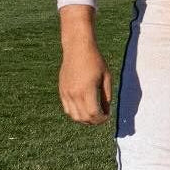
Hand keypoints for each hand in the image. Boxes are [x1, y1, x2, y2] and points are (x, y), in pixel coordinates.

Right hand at [56, 6, 109, 123]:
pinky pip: (67, 108)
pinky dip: (75, 113)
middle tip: (102, 118)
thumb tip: (106, 111)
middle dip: (94, 121)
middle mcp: (74, 94)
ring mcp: (66, 93)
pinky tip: (84, 109)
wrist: (77, 48)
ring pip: (73, 116)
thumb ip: (106, 96)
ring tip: (94, 115)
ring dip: (84, 119)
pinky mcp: (62, 90)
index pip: (93, 114)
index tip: (108, 116)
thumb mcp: (106, 78)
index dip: (102, 119)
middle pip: (83, 118)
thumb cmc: (95, 61)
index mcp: (86, 90)